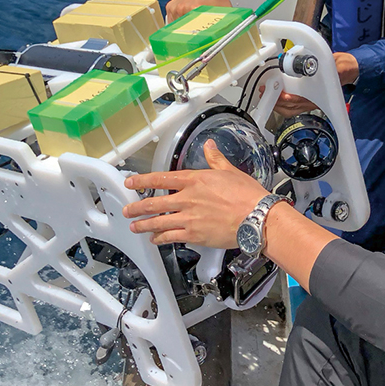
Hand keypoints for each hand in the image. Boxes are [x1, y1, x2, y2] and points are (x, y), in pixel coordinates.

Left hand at [122, 140, 267, 246]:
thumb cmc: (247, 196)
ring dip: (144, 224)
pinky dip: (160, 239)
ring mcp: (189, 218)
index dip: (143, 181)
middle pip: (154, 202)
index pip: (161, 178)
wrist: (257, 217)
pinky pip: (170, 237)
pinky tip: (155, 239)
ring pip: (158, 222)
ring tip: (135, 226)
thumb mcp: (230, 171)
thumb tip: (209, 145)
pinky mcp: (194, 235)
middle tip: (128, 210)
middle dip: (137, 207)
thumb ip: (215, 159)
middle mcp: (187, 199)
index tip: (131, 183)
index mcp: (195, 180)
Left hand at [263, 52, 355, 114]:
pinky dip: (283, 104)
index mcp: (319, 95)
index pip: (300, 100)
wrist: (348, 71)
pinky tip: (276, 97)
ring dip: (278, 104)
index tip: (278, 94)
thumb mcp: (332, 63)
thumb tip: (309, 62)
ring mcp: (310, 102)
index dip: (287, 98)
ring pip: (291, 110)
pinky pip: (293, 108)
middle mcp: (313, 101)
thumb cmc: (340, 68)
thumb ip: (321, 64)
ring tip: (267, 95)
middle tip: (265, 92)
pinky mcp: (308, 101)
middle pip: (291, 108)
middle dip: (277, 102)